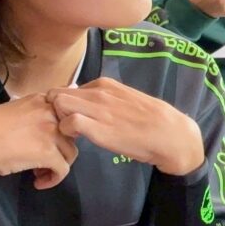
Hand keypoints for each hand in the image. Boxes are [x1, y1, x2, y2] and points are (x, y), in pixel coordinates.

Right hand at [0, 94, 77, 189]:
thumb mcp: (15, 110)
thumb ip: (36, 112)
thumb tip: (55, 123)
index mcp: (41, 99)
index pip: (70, 112)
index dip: (64, 130)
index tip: (51, 141)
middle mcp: (50, 112)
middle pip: (73, 133)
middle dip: (61, 148)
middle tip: (43, 159)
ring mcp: (51, 131)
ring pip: (71, 152)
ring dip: (57, 165)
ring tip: (38, 172)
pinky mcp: (47, 152)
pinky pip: (63, 169)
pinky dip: (54, 179)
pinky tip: (38, 182)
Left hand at [46, 78, 202, 174]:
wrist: (170, 134)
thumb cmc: (151, 120)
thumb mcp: (127, 99)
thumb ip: (107, 99)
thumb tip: (89, 103)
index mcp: (106, 84)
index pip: (68, 88)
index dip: (63, 104)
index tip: (68, 117)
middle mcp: (99, 93)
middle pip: (58, 94)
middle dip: (54, 110)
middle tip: (63, 127)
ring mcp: (98, 109)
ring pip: (59, 104)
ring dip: (58, 120)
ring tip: (69, 134)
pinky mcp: (99, 128)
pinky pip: (68, 123)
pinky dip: (66, 132)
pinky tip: (77, 140)